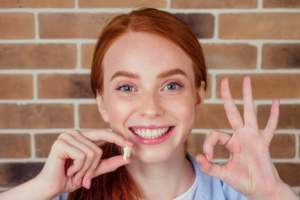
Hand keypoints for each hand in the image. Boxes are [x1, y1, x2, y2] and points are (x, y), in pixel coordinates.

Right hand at [35, 129, 132, 198]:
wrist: (51, 187)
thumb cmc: (70, 178)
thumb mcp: (93, 170)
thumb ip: (109, 164)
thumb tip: (127, 159)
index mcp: (82, 136)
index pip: (103, 133)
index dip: (116, 138)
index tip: (130, 145)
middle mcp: (74, 133)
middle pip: (98, 149)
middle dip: (93, 167)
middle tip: (84, 178)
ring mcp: (66, 136)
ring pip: (91, 153)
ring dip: (85, 169)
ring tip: (74, 174)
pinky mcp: (61, 143)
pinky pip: (82, 156)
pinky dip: (78, 168)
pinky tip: (68, 171)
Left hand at [196, 77, 283, 198]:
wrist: (260, 191)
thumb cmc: (243, 181)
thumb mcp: (222, 173)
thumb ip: (209, 167)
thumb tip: (198, 158)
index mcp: (231, 142)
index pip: (215, 134)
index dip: (208, 145)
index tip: (208, 158)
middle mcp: (241, 136)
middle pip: (233, 111)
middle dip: (227, 96)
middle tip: (224, 80)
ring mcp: (253, 137)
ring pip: (249, 112)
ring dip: (247, 96)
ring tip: (246, 79)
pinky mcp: (263, 143)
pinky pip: (270, 128)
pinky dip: (273, 116)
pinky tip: (275, 101)